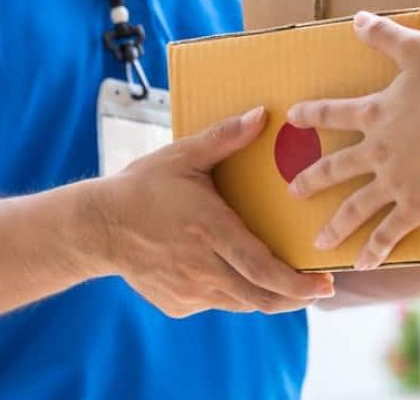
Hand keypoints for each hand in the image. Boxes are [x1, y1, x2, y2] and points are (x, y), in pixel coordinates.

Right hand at [88, 106, 334, 317]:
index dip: (297, 284)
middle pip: (260, 297)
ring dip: (268, 297)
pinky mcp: (177, 304)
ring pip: (242, 303)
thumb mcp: (183, 157)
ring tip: (288, 285)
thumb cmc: (142, 187)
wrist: (95, 227)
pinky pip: (216, 302)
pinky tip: (236, 274)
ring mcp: (189, 291)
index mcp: (211, 231)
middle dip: (295, 297)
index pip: (263, 269)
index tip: (324, 285)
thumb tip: (263, 115)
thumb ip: (224, 138)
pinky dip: (233, 292)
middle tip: (319, 290)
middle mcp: (203, 268)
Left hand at [287, 11, 419, 269]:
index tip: (291, 118)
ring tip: (318, 242)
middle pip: (335, 168)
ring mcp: (393, 183)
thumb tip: (357, 19)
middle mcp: (376, 151)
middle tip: (293, 192)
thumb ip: (388, 37)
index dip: (311, 114)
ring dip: (335, 225)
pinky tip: (362, 265)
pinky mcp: (415, 208)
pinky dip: (375, 251)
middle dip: (312, 180)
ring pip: (355, 207)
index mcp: (376, 114)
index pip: (333, 113)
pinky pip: (388, 233)